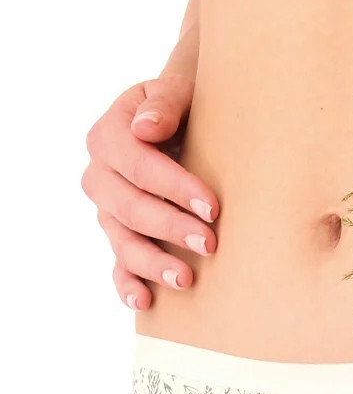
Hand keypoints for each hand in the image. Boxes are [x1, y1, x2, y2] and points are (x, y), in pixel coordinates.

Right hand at [80, 76, 218, 310]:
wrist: (182, 127)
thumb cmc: (184, 109)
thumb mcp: (177, 91)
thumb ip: (165, 102)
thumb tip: (147, 128)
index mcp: (109, 136)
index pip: (138, 165)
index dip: (174, 187)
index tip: (211, 207)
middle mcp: (101, 177)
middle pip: (130, 209)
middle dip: (170, 228)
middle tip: (210, 243)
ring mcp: (108, 213)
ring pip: (123, 243)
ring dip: (153, 264)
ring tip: (186, 278)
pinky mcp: (121, 239)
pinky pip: (118, 267)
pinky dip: (128, 286)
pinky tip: (146, 302)